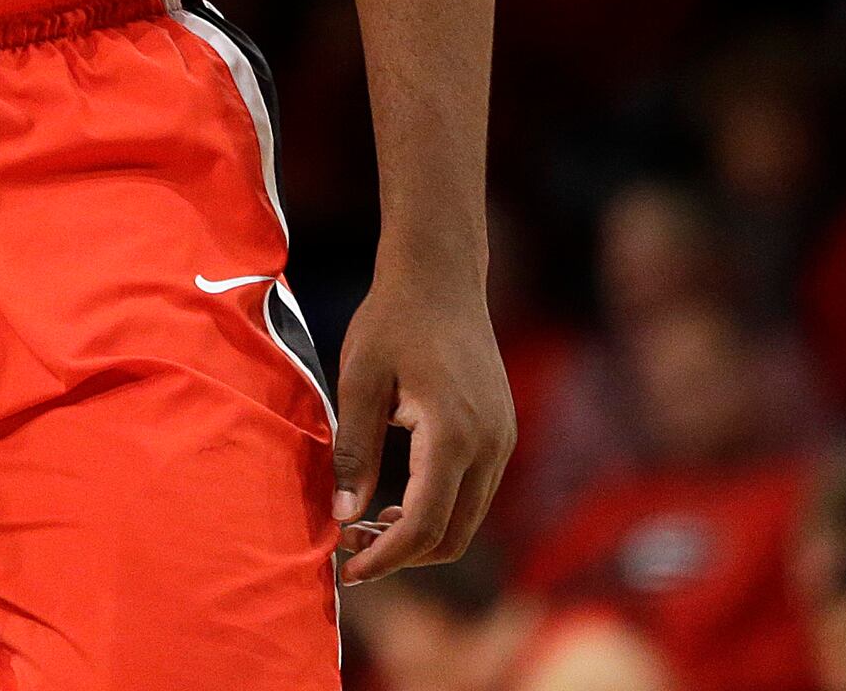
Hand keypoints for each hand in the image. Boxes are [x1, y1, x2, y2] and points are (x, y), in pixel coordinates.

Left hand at [329, 254, 513, 581]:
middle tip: (350, 550)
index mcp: (453, 436)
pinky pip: (474, 493)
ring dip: (421, 535)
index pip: (425, 525)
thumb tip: (343, 516)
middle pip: (454, 536)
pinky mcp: (501, 433)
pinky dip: (438, 510)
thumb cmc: (391, 321)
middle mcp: (490, 447)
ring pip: (467, 519)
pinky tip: (396, 500)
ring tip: (366, 526)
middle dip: (402, 555)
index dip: (386, 557)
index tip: (347, 570)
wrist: (441, 276)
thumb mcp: (358, 381)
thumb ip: (354, 450)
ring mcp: (503, 441)